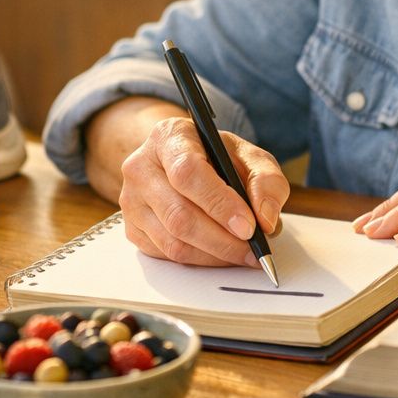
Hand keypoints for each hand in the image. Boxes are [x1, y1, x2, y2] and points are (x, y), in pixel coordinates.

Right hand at [118, 116, 290, 268]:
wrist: (181, 161)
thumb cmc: (216, 158)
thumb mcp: (248, 156)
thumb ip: (266, 181)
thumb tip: (266, 220)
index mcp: (169, 136)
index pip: (188, 172)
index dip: (219, 203)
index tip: (249, 226)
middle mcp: (141, 167)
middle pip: (179, 214)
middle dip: (223, 239)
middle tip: (253, 249)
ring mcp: (131, 201)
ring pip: (173, 242)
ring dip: (214, 255)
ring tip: (243, 253)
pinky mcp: (132, 229)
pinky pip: (167, 255)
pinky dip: (200, 260)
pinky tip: (220, 252)